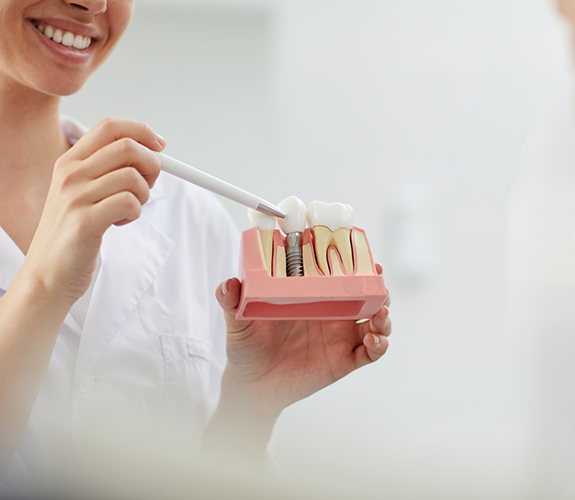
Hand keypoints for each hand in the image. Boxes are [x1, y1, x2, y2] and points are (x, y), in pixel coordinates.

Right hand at [23, 118, 164, 305]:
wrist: (48, 274)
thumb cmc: (73, 233)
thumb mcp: (82, 193)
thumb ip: (108, 171)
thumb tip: (151, 152)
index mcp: (69, 162)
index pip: (110, 127)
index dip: (142, 132)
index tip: (160, 146)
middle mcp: (70, 174)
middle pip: (128, 147)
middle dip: (152, 165)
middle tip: (148, 186)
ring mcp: (75, 197)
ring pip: (133, 177)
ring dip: (143, 195)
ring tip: (128, 210)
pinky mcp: (85, 221)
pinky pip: (130, 202)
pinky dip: (135, 213)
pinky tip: (119, 222)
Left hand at [215, 263, 391, 418]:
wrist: (251, 385)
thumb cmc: (247, 347)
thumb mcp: (238, 321)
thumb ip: (232, 301)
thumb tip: (228, 284)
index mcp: (312, 295)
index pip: (339, 273)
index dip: (355, 262)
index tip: (362, 253)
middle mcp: (332, 312)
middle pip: (366, 293)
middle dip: (378, 285)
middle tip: (378, 280)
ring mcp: (341, 336)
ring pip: (376, 320)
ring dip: (384, 314)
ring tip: (379, 313)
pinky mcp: (345, 360)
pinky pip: (371, 351)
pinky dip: (380, 343)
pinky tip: (372, 339)